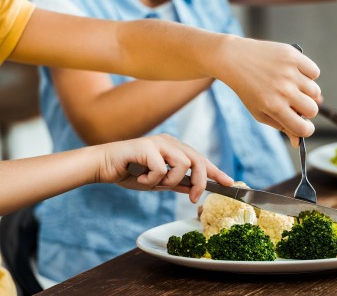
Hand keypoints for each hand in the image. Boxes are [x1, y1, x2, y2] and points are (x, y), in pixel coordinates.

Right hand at [96, 134, 233, 202]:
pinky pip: (161, 168)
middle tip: (193, 198)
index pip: (200, 159)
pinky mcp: (146, 146)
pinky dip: (151, 179)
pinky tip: (139, 178)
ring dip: (170, 181)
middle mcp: (169, 142)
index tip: (229, 183)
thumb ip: (176, 183)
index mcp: (174, 148)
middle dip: (199, 182)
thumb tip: (194, 189)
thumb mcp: (158, 182)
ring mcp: (159, 142)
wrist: (104, 166)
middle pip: (197, 160)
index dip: (216, 171)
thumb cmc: (130, 172)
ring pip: (182, 164)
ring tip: (153, 183)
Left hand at [216, 37, 320, 145]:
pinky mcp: (293, 56)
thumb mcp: (259, 112)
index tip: (304, 126)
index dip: (306, 130)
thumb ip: (280, 126)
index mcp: (274, 107)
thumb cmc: (247, 89)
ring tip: (294, 87)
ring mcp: (289, 73)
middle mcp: (283, 91)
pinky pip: (314, 72)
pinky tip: (295, 73)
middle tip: (296, 104)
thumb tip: (297, 142)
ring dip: (308, 93)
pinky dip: (309, 75)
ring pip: (315, 91)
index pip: (303, 129)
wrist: (234, 59)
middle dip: (307, 110)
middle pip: (313, 110)